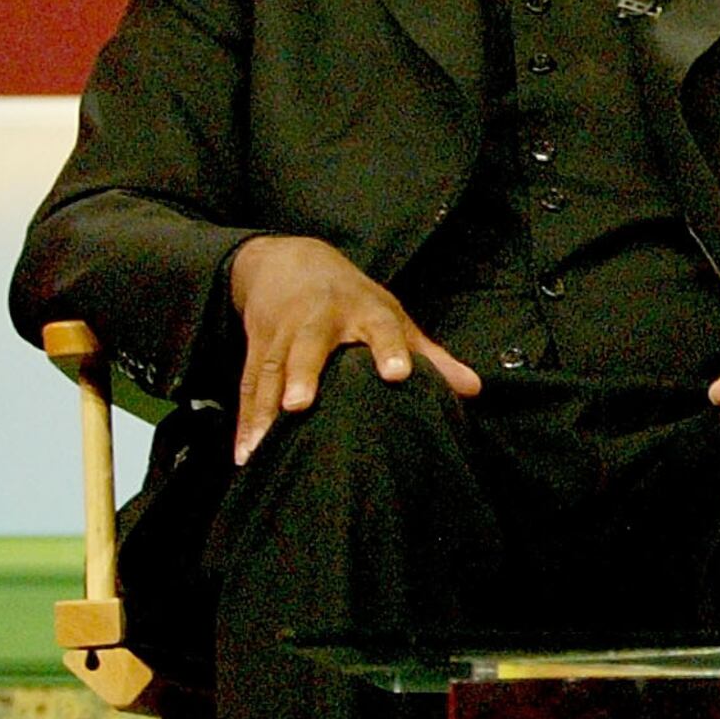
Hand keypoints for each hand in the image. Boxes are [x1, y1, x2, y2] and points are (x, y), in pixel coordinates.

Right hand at [227, 234, 480, 465]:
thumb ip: (430, 356)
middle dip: (303, 374)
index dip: (390, 349)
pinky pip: (247, 387)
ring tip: (262, 447)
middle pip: (308, 346)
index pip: (382, 328)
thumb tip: (474, 390)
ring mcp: (282, 335)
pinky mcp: (255, 350)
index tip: (398, 374)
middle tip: (299, 405)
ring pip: (269, 370)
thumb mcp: (393, 317)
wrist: (291, 264)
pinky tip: (245, 454)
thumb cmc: (354, 301)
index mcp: (364, 312)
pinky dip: (245, 421)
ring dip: (264, 409)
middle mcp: (318, 321)